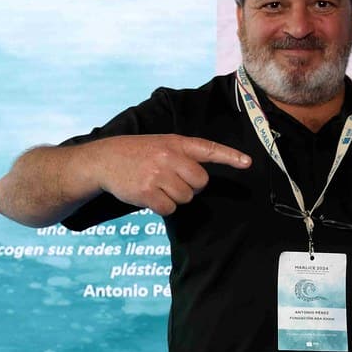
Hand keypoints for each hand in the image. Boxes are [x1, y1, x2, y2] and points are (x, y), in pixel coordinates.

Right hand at [91, 134, 250, 214]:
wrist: (104, 160)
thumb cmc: (137, 153)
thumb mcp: (161, 144)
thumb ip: (183, 155)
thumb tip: (201, 181)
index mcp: (176, 143)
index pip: (208, 149)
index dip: (230, 156)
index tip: (247, 162)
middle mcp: (169, 157)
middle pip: (200, 182)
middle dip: (190, 186)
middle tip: (170, 180)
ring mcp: (157, 175)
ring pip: (186, 198)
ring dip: (174, 197)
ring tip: (156, 185)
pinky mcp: (147, 192)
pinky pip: (169, 208)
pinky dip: (162, 207)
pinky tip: (149, 195)